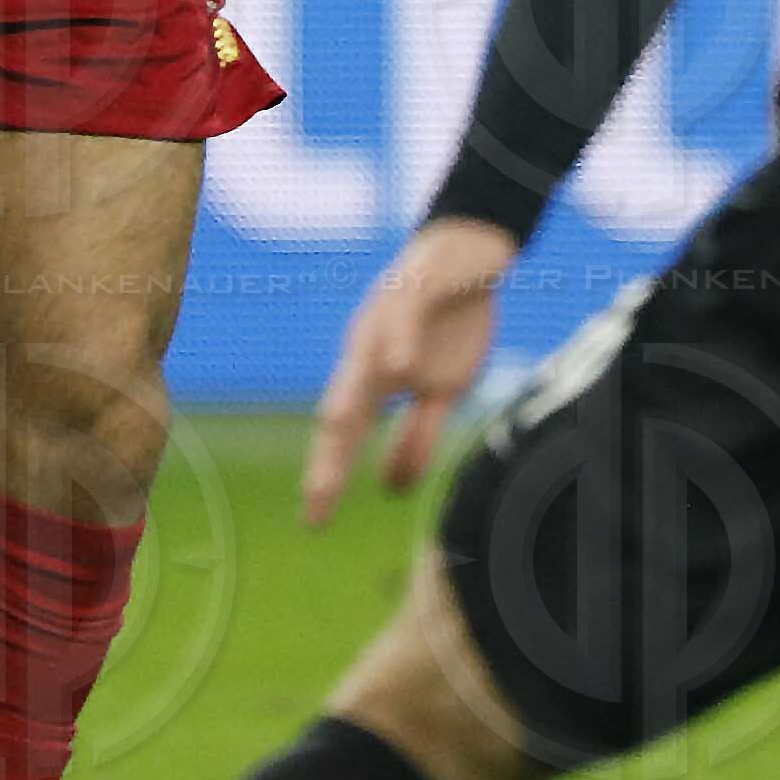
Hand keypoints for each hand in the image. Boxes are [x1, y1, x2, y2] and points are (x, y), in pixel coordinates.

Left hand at [304, 214, 519, 525]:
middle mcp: (367, 355)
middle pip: (343, 410)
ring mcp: (386, 322)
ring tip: (338, 431)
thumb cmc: (447, 327)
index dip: (330, 475)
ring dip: (352, 399)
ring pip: (362, 363)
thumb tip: (394, 488)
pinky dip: (401, 342)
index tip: (315, 522)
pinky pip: (404, 318)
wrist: (465, 257)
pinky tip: (400, 367)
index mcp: (372, 382)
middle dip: (331, 455)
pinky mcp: (414, 290)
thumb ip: (417, 434)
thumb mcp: (439, 390)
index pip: (345, 437)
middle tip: (317, 497)